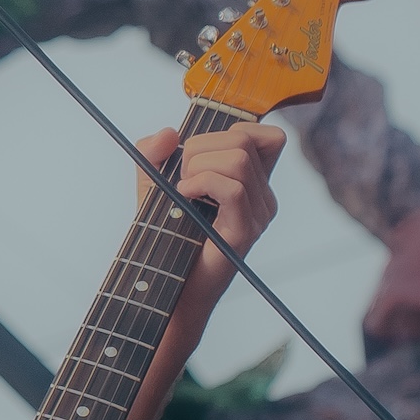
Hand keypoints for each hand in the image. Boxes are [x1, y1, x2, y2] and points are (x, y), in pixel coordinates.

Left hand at [137, 116, 283, 322]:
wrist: (169, 289)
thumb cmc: (166, 236)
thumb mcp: (153, 184)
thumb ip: (153, 153)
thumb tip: (169, 132)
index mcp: (252, 182)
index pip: (266, 135)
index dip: (229, 130)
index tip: (197, 154)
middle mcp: (262, 196)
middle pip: (244, 140)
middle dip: (199, 147)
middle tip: (180, 177)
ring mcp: (258, 215)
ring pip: (238, 160)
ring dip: (197, 166)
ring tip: (182, 190)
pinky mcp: (245, 232)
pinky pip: (232, 189)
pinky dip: (201, 183)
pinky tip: (183, 196)